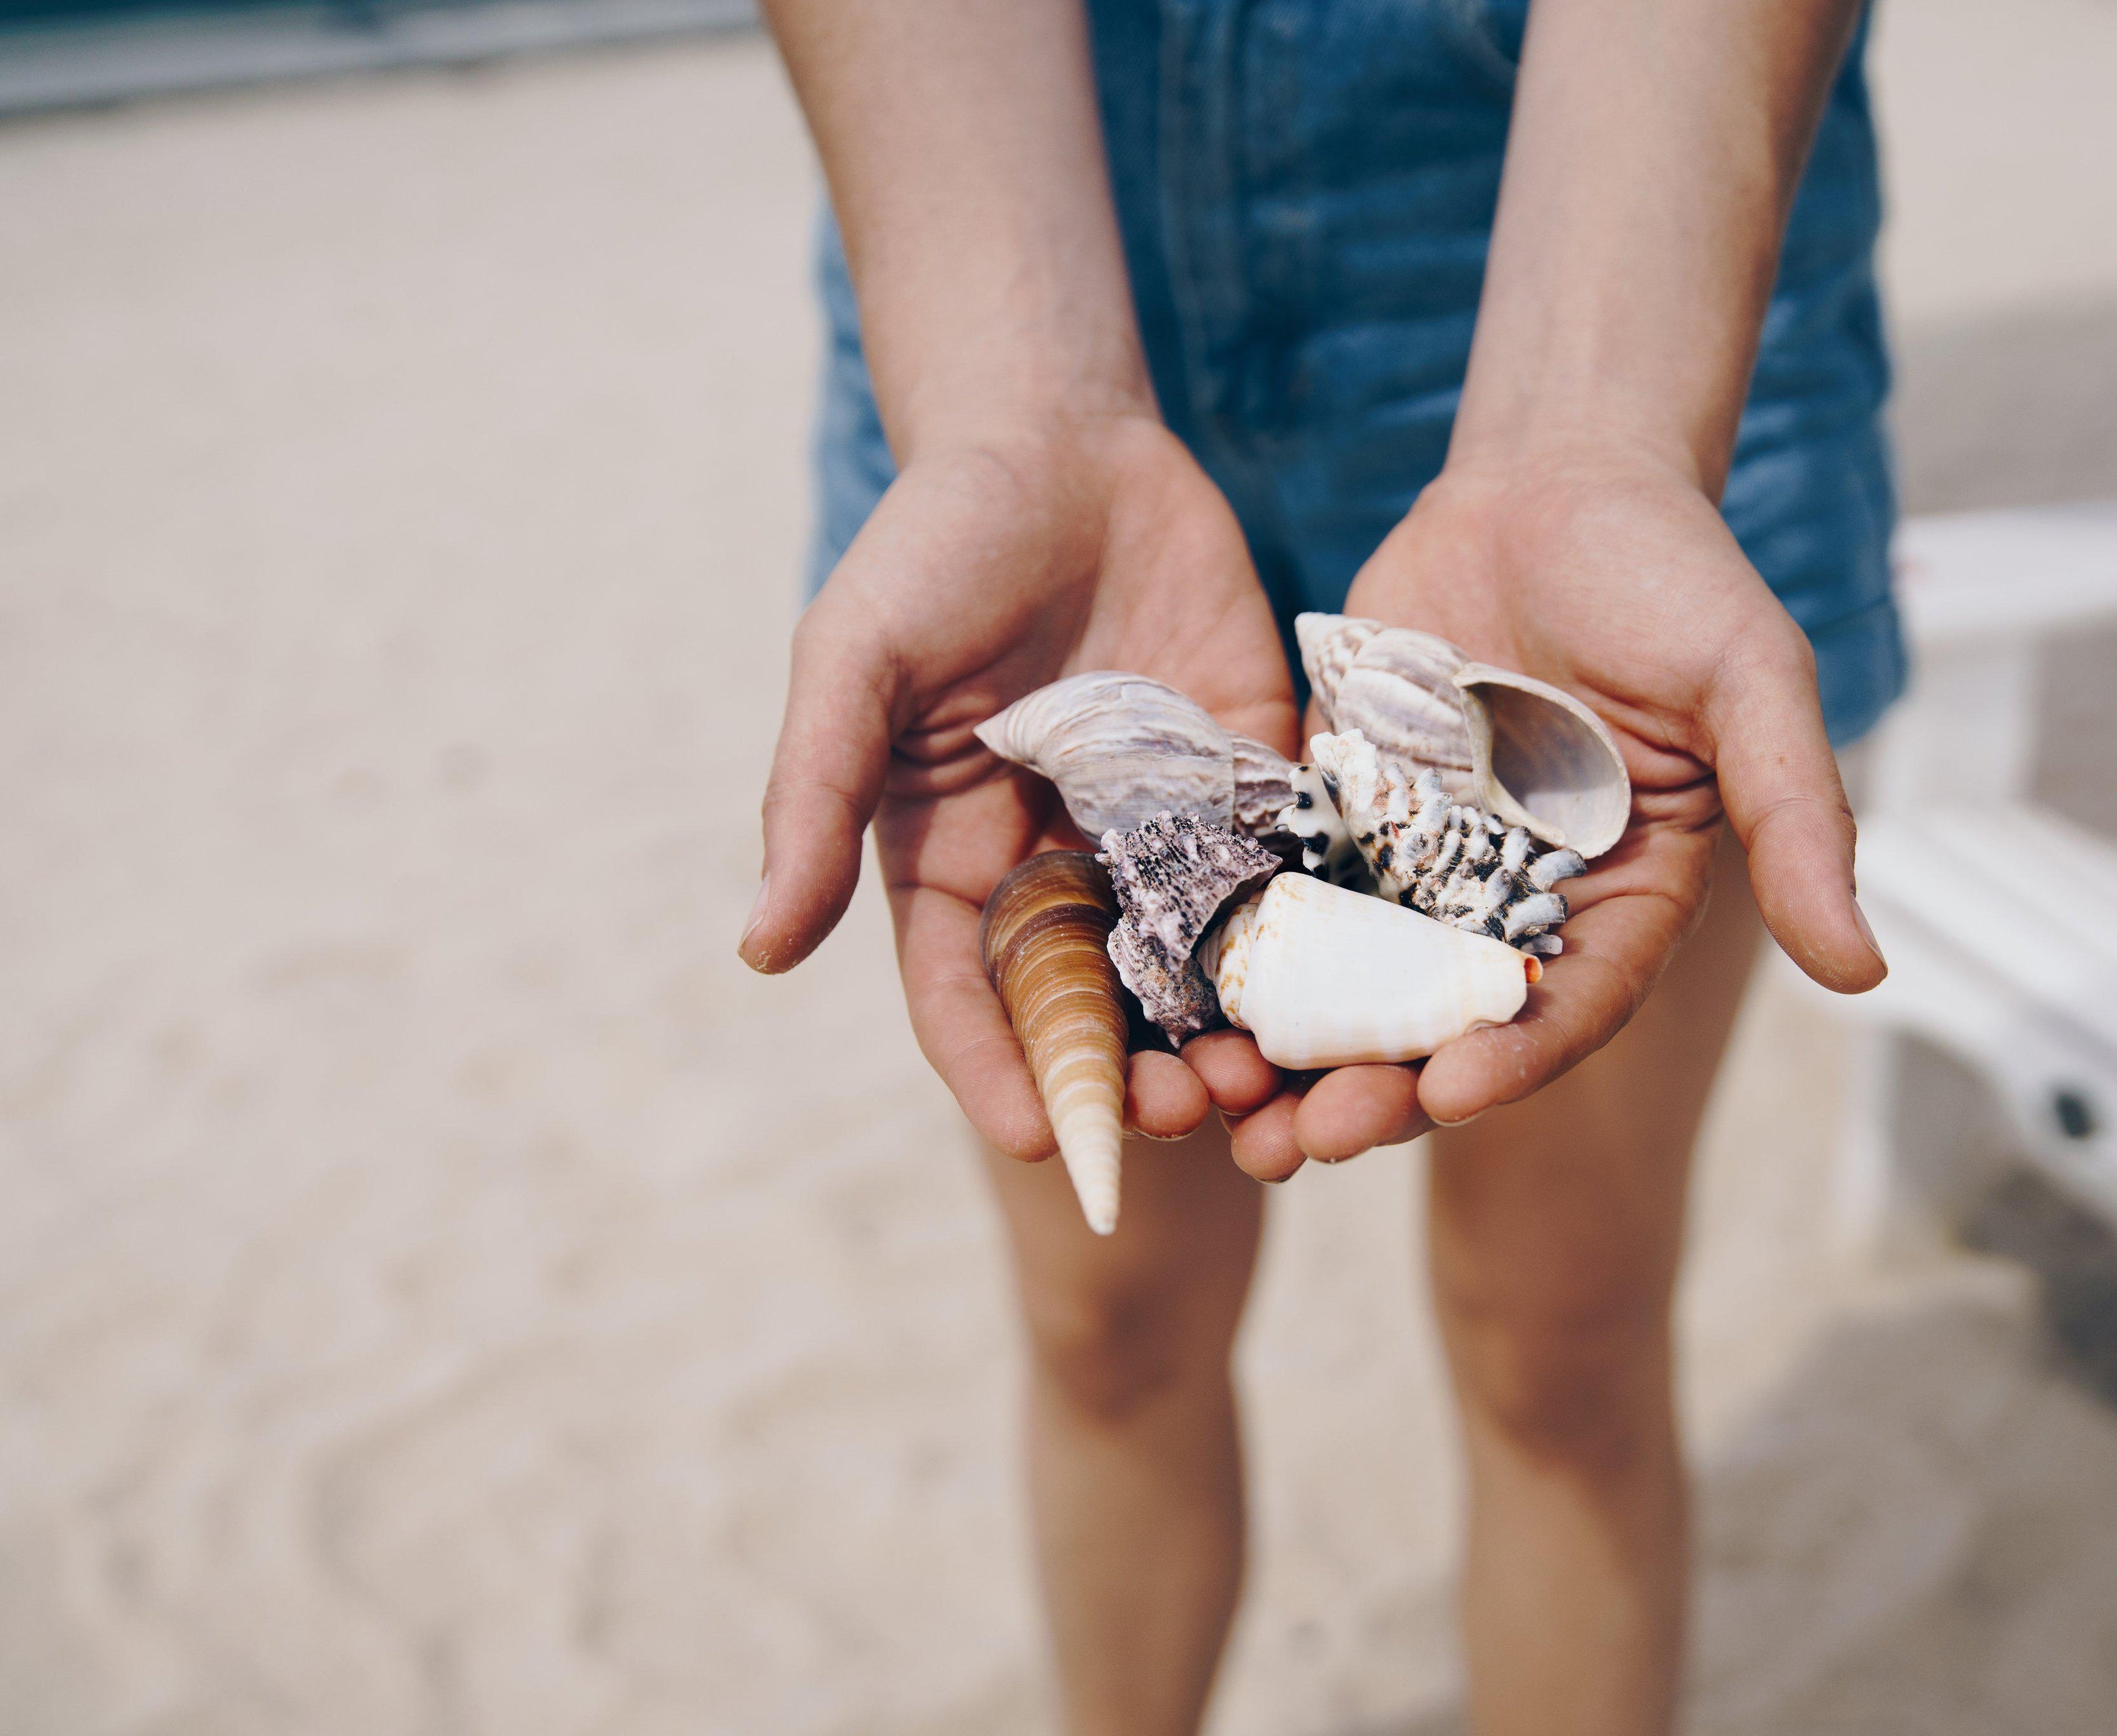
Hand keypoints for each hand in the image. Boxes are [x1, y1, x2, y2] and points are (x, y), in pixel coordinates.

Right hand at [741, 415, 1289, 1158]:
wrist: (1065, 443)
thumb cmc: (935, 546)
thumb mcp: (854, 662)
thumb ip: (815, 801)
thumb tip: (760, 950)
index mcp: (958, 863)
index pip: (972, 1002)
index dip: (1003, 1075)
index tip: (1043, 1141)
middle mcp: (1062, 868)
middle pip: (1100, 1011)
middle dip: (1136, 1077)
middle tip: (1185, 1112)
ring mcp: (1161, 833)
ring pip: (1198, 972)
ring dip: (1229, 1035)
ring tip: (1265, 1075)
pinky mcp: (1249, 783)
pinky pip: (1282, 883)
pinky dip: (1306, 946)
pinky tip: (1338, 988)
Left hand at [1224, 447, 1884, 1179]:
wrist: (1553, 475)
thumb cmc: (1671, 572)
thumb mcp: (1750, 684)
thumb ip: (1797, 822)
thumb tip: (1867, 976)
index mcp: (1620, 900)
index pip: (1570, 1006)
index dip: (1513, 1056)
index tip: (1451, 1094)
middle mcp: (1518, 903)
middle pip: (1444, 1023)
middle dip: (1379, 1087)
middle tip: (1306, 1139)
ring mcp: (1421, 865)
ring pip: (1352, 985)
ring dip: (1293, 1053)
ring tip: (1220, 1109)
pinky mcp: (1341, 815)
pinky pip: (1285, 897)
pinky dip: (1239, 952)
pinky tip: (1178, 999)